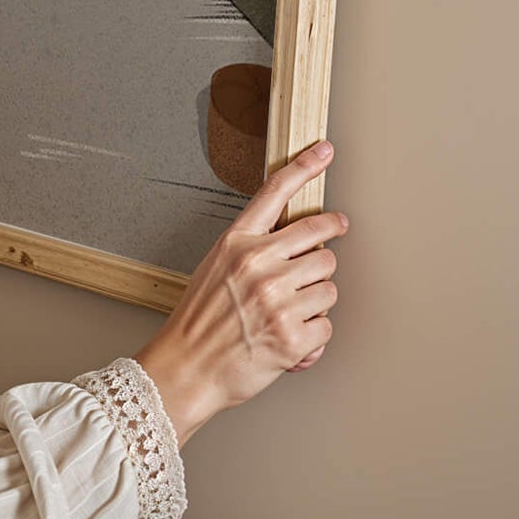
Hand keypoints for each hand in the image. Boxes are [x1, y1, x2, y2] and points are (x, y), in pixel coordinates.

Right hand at [133, 140, 346, 443]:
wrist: (187, 367)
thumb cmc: (200, 320)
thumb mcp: (216, 266)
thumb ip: (254, 249)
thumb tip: (302, 244)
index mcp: (238, 242)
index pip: (276, 191)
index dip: (305, 166)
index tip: (325, 150)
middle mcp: (259, 265)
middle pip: (322, 246)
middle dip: (322, 261)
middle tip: (316, 267)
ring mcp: (277, 300)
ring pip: (330, 287)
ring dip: (317, 302)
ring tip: (288, 315)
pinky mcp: (292, 336)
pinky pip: (327, 326)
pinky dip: (314, 336)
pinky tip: (290, 340)